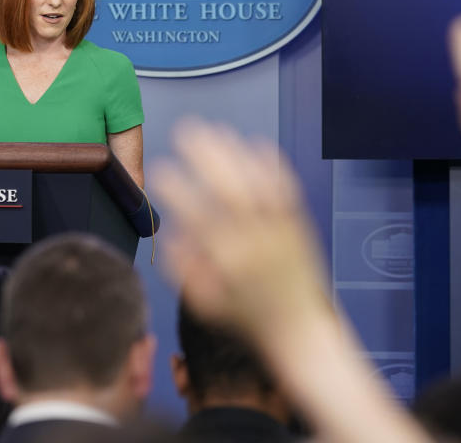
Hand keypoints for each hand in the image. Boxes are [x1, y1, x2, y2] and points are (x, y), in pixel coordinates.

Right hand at [152, 119, 330, 343]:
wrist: (300, 331)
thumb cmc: (247, 318)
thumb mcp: (205, 304)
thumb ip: (183, 269)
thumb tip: (170, 234)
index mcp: (228, 263)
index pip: (197, 217)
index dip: (176, 191)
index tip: (159, 171)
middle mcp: (255, 242)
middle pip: (230, 189)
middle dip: (206, 157)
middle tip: (185, 131)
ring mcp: (280, 231)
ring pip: (258, 183)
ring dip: (236, 152)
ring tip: (216, 129)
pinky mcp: (300, 225)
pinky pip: (286, 189)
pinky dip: (271, 164)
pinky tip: (256, 143)